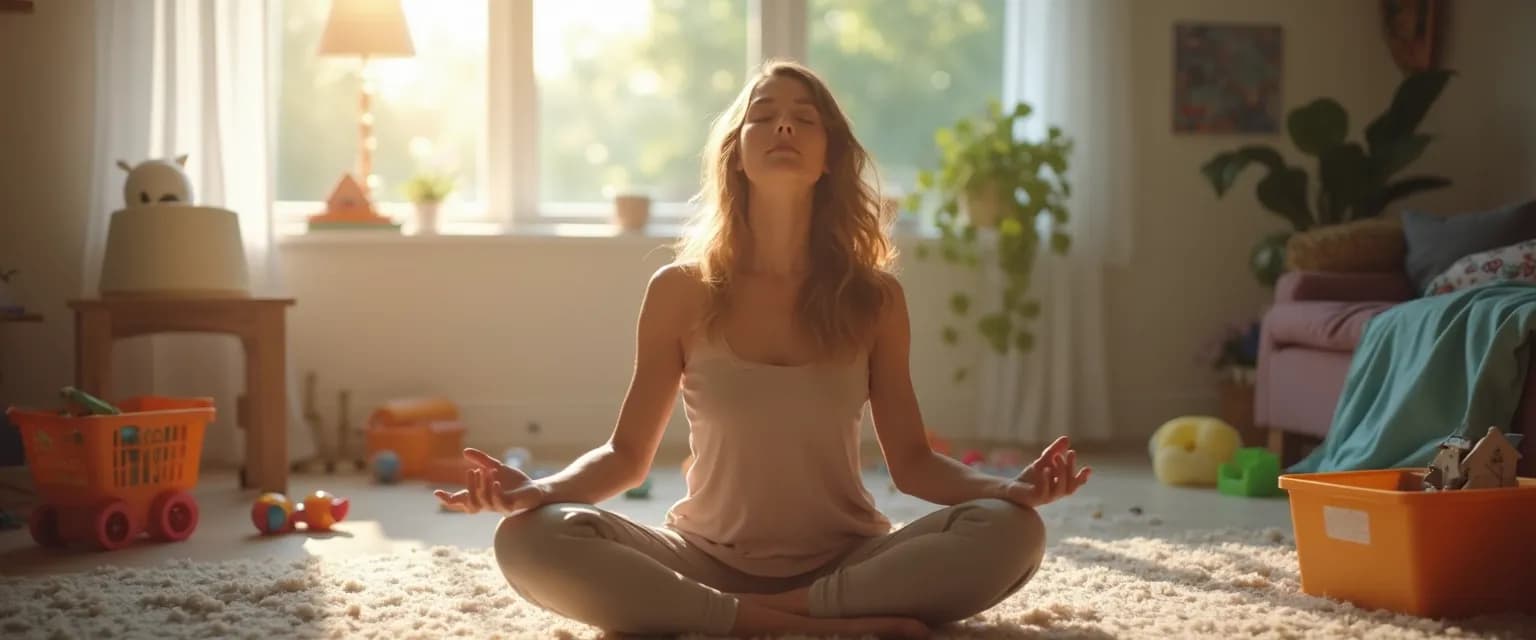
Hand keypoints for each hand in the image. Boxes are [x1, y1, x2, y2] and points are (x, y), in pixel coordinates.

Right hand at [433, 448, 549, 514]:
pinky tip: (495, 482)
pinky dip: (495, 493)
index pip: (461, 502)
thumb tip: (465, 451)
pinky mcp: (511, 508)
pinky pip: (500, 504)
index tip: (436, 493)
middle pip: (470, 504)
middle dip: (469, 487)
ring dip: (483, 486)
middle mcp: (487, 505)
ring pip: (484, 502)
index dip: (448, 500)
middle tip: (471, 471)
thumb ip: (481, 460)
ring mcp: (498, 508)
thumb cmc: (513, 481)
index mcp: (481, 497)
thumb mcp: (496, 467)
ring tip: (486, 472)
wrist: (534, 489)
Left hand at [1001, 436, 1090, 507]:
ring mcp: (1046, 497)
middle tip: (1071, 453)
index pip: (1074, 483)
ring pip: (1060, 488)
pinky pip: (1043, 490)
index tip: (1088, 468)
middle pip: (1069, 483)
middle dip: (1071, 468)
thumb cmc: (1030, 477)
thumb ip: (1055, 451)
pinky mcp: (1035, 498)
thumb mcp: (1044, 460)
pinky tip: (1044, 468)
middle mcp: (1056, 493)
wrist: (1010, 488)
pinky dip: (1046, 479)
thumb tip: (1066, 438)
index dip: (1082, 478)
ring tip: (1057, 457)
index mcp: (1060, 485)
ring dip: (1061, 472)